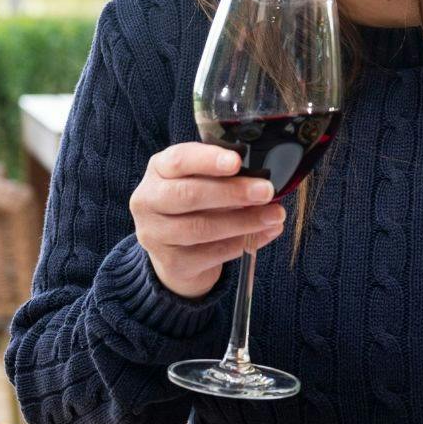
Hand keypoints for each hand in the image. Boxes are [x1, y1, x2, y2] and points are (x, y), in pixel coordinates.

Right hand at [129, 143, 284, 299]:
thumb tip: (262, 177)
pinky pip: (212, 253)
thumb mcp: (202, 180)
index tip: (237, 162)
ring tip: (274, 215)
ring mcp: (155, 235)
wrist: (177, 252)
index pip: (178, 160)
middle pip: (188, 195)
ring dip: (244, 221)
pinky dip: (243, 243)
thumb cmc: (195, 205)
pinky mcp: (172, 263)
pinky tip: (265, 233)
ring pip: (201, 228)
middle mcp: (148, 201)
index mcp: (157, 171)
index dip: (207, 160)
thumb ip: (223, 174)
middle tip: (266, 191)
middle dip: (232, 192)